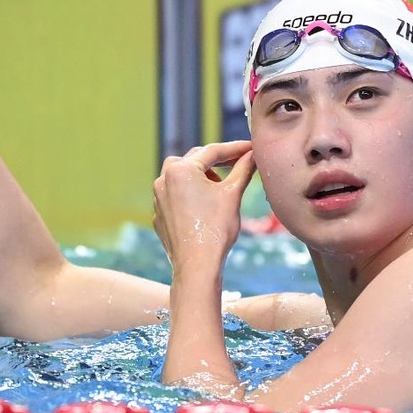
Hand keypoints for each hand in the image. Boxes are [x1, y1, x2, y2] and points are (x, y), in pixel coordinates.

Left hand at [153, 141, 255, 271]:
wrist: (197, 265)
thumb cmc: (215, 229)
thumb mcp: (233, 194)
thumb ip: (243, 169)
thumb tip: (253, 155)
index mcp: (181, 170)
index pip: (212, 151)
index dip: (234, 148)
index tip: (250, 148)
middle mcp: (164, 179)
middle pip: (194, 160)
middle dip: (217, 160)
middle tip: (238, 162)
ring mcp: (158, 198)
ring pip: (182, 176)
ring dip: (201, 176)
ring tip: (220, 186)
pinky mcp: (159, 214)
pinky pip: (175, 195)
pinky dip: (190, 194)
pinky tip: (205, 204)